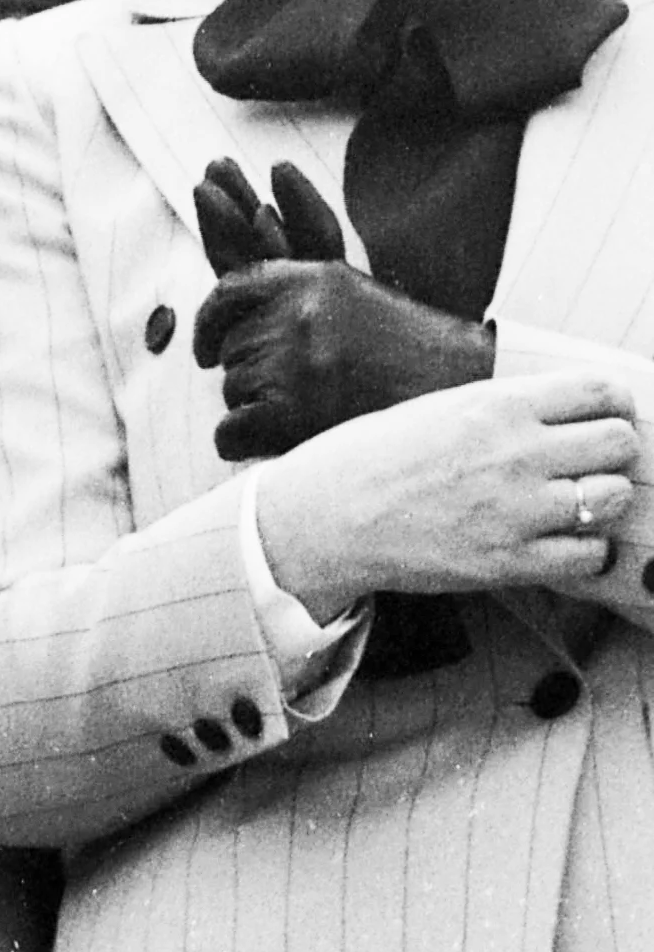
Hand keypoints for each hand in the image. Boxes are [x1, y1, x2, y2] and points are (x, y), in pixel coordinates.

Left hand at [191, 159, 494, 458]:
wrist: (463, 395)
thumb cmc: (414, 352)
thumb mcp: (354, 295)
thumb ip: (297, 289)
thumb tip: (239, 268)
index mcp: (309, 279)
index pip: (227, 291)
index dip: (208, 326)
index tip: (204, 354)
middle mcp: (295, 314)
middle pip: (231, 351)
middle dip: (251, 377)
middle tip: (299, 399)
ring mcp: (292, 363)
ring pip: (232, 392)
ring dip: (256, 410)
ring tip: (310, 417)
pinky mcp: (290, 413)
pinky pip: (230, 432)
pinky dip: (243, 445)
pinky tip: (273, 446)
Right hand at [253, 367, 642, 619]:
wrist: (332, 515)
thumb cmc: (378, 456)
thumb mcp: (443, 407)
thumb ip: (507, 408)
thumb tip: (564, 409)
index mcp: (498, 405)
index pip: (599, 390)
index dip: (613, 401)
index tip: (608, 411)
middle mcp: (516, 454)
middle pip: (619, 442)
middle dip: (614, 448)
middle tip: (594, 458)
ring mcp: (517, 511)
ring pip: (613, 497)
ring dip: (604, 498)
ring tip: (579, 499)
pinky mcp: (510, 561)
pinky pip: (589, 554)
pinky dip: (586, 548)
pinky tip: (563, 539)